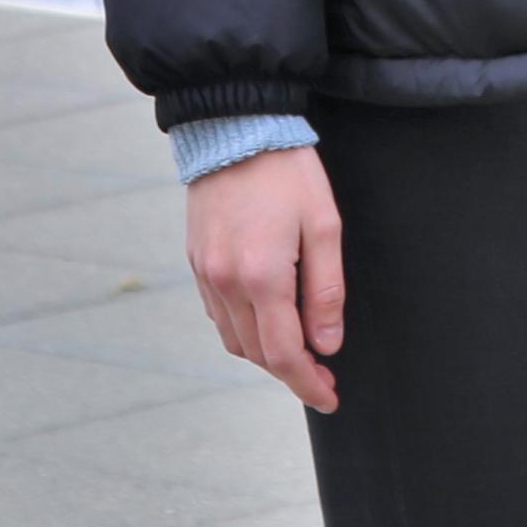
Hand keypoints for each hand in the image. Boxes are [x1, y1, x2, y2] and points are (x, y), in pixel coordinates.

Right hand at [183, 145, 343, 410]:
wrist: (234, 128)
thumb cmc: (287, 172)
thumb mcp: (324, 226)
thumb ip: (326, 291)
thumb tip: (326, 344)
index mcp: (262, 277)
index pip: (284, 355)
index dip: (308, 385)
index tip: (329, 398)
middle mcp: (227, 283)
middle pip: (257, 354)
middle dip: (291, 371)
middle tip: (323, 371)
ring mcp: (207, 274)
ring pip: (235, 339)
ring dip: (265, 352)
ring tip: (298, 346)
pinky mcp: (197, 261)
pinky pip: (218, 314)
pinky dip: (243, 328)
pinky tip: (267, 316)